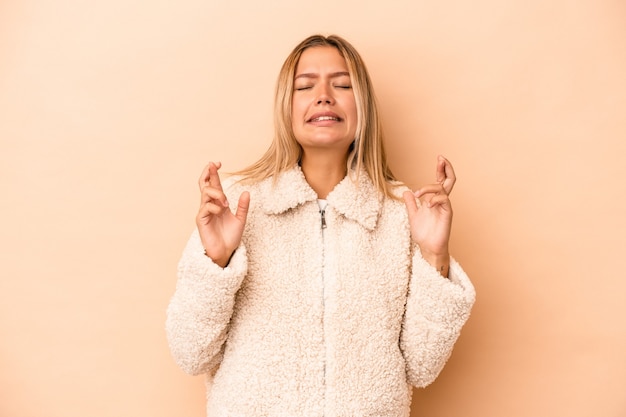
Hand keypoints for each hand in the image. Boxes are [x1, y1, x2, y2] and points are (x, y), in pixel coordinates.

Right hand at [196, 162, 249, 266]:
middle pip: (204, 184)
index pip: (214, 184)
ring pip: (205, 193)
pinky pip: (205, 207)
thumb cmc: (231, 237)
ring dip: (217, 194)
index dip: (214, 173)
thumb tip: (247, 192)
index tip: (218, 162)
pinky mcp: (201, 220)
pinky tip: (221, 211)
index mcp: (219, 203)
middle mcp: (210, 205)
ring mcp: (204, 212)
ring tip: (226, 202)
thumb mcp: (241, 220)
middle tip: (213, 165)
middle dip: (207, 173)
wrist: (226, 252)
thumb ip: (243, 207)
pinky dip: (215, 207)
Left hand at [403, 155, 455, 274]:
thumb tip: (406, 191)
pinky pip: (444, 200)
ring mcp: (445, 207)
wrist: (428, 248)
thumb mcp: (413, 215)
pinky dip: (434, 199)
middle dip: (446, 168)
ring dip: (429, 187)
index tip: (439, 158)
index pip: (440, 180)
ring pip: (443, 188)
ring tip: (418, 194)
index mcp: (434, 200)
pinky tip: (426, 204)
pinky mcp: (447, 214)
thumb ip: (411, 203)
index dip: (441, 169)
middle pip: (449, 180)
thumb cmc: (423, 234)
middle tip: (441, 158)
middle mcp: (441, 201)